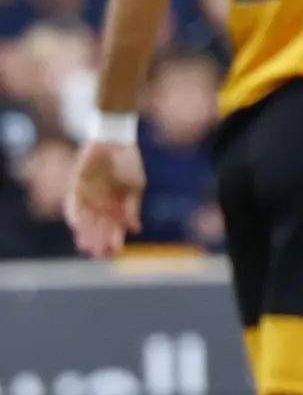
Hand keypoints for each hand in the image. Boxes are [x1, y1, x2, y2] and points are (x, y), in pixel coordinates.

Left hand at [67, 140, 140, 260]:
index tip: (115, 252)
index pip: (114, 227)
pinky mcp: (76, 185)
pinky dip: (74, 214)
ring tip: (85, 245)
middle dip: (98, 241)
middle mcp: (101, 202)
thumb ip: (133, 207)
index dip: (114, 240)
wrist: (115, 140)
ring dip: (84, 232)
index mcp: (117, 204)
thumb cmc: (129, 162)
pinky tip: (76, 225)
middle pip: (98, 227)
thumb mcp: (136, 186)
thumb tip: (135, 229)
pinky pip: (72, 203)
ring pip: (85, 219)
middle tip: (98, 254)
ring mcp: (88, 195)